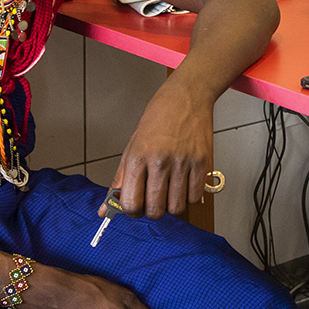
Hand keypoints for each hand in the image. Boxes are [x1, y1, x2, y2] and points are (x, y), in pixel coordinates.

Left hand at [107, 86, 214, 219]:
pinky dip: (189, 196)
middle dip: (152, 211)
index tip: (136, 206)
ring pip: (177, 208)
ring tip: (170, 190)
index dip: (132, 212)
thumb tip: (106, 210)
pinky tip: (184, 184)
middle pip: (155, 210)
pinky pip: (195, 197)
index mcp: (138, 157)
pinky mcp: (202, 162)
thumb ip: (120, 180)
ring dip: (172, 205)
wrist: (186, 96)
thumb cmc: (158, 119)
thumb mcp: (132, 147)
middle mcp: (160, 161)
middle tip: (153, 199)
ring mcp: (183, 163)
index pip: (131, 203)